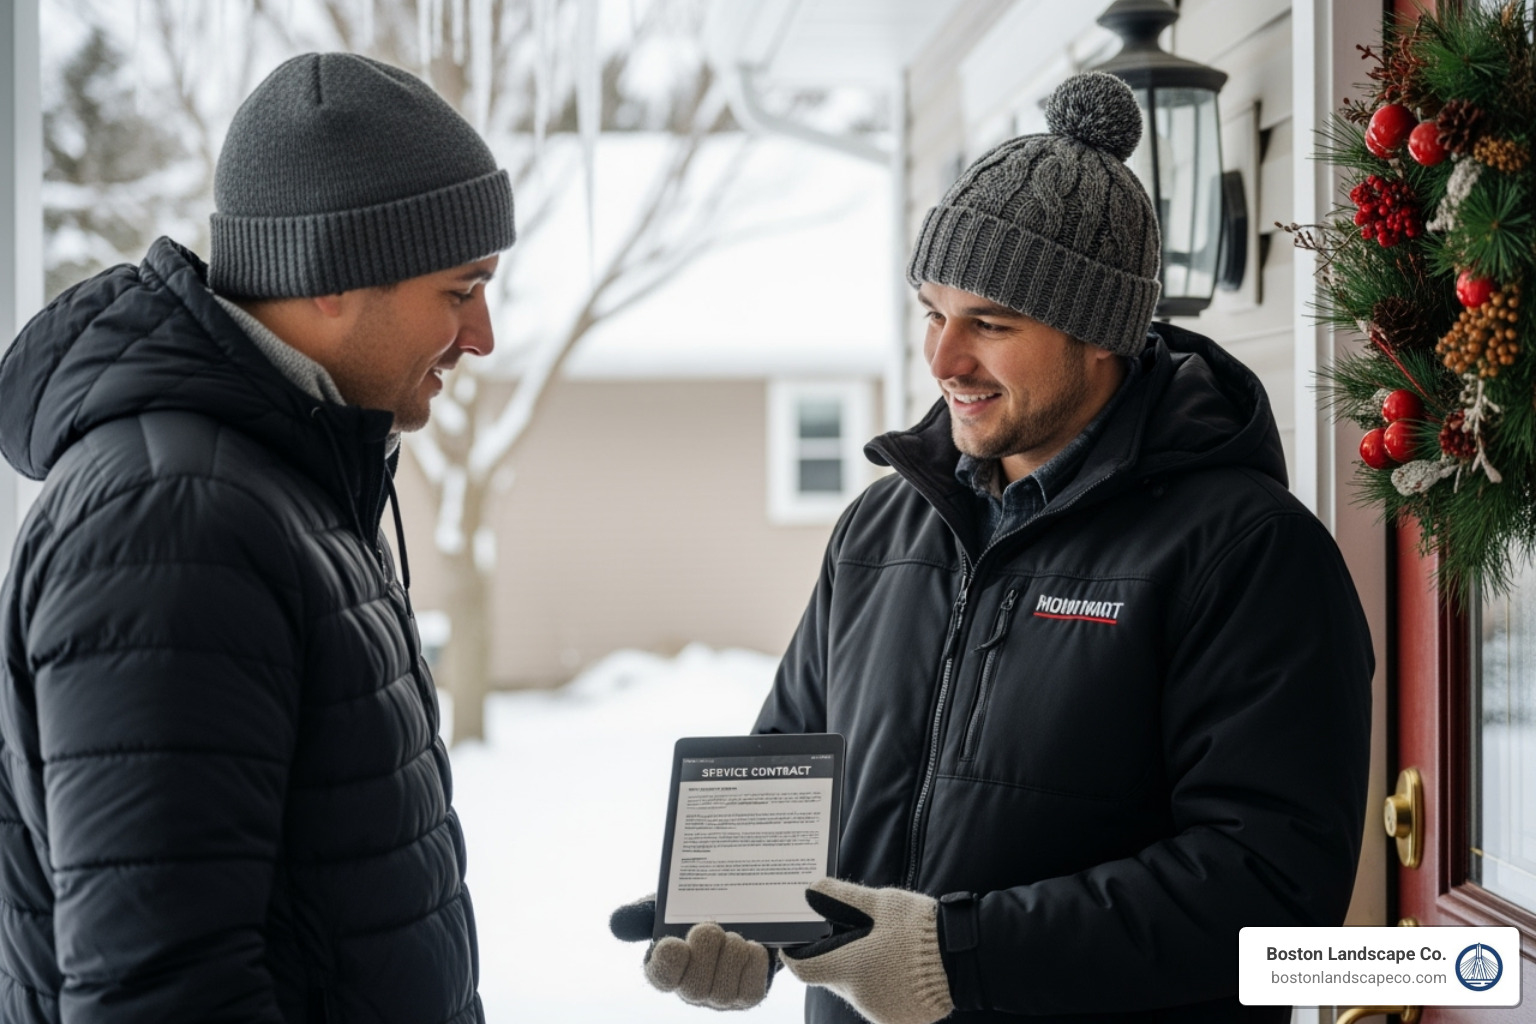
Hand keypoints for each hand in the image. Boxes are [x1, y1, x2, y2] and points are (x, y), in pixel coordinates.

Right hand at [609, 896, 772, 1010]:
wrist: (745, 911)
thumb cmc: (699, 908)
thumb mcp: (670, 903)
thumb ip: (643, 913)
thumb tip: (618, 924)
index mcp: (665, 965)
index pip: (659, 977)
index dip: (666, 964)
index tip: (672, 942)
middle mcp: (690, 987)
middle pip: (694, 987)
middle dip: (704, 953)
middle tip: (711, 926)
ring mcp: (719, 996)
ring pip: (723, 991)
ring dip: (731, 955)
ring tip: (734, 935)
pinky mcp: (746, 996)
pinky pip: (751, 991)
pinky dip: (752, 965)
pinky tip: (752, 947)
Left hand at [779, 878, 953, 1023]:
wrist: (964, 958)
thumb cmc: (919, 927)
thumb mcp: (880, 903)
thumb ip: (841, 897)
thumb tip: (810, 889)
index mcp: (851, 967)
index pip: (804, 969)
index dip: (795, 955)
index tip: (796, 943)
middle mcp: (861, 996)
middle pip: (832, 979)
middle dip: (834, 959)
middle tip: (850, 938)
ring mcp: (880, 1012)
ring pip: (856, 992)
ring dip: (860, 975)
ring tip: (882, 951)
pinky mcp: (899, 1021)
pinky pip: (878, 1004)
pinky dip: (881, 989)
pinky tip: (897, 970)